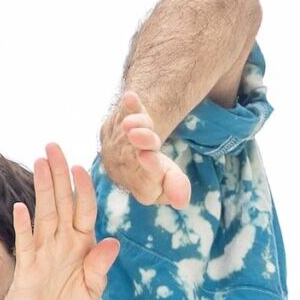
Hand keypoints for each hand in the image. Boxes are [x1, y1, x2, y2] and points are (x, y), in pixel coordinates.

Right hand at [0, 142, 120, 299]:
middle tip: (53, 146)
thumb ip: (100, 269)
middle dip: (59, 173)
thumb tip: (112, 243)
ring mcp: (43, 248)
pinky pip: (26, 241)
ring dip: (43, 188)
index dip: (83, 189)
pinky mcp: (27, 263)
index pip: (84, 209)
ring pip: (44, 213)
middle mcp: (62, 238)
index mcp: (81, 242)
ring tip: (40, 162)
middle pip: (62, 201)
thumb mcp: (91, 292)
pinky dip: (23, 225)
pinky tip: (20, 207)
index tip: (80, 168)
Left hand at [99, 89, 190, 208]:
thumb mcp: (169, 181)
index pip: (147, 177)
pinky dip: (129, 107)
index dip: (150, 167)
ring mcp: (119, 147)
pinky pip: (123, 115)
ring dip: (136, 123)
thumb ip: (175, 187)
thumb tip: (181, 202)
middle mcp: (127, 168)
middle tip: (136, 133)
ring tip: (131, 119)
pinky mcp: (118, 128)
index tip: (147, 156)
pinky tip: (129, 98)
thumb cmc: (155, 173)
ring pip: (129, 134)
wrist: (129, 159)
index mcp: (143, 186)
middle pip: (136, 153)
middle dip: (141, 141)